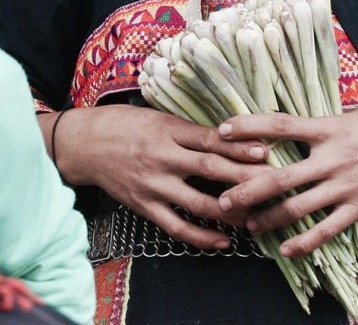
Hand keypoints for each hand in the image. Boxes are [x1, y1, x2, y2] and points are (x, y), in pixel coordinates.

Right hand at [54, 104, 270, 250]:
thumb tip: (229, 135)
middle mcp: (161, 156)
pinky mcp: (145, 206)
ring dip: (230, 210)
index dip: (237, 146)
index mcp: (166, 129)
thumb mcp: (156, 116)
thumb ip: (188, 129)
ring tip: (257, 215)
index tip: (264, 150)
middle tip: (272, 184)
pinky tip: (224, 241)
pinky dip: (202, 237)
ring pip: (198, 202)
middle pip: (209, 169)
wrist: (85, 144)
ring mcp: (153, 184)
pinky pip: (177, 226)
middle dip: (243, 177)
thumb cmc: (123, 124)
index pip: (208, 139)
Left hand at [214, 107, 357, 255]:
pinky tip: (287, 248)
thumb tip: (297, 122)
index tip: (222, 130)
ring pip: (298, 207)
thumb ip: (323, 122)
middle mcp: (332, 157)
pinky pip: (327, 229)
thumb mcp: (352, 114)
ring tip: (250, 226)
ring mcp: (345, 185)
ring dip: (270, 218)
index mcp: (327, 127)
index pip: (278, 125)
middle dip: (248, 189)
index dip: (248, 127)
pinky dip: (305, 241)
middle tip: (223, 199)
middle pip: (280, 176)